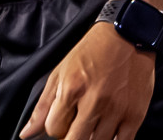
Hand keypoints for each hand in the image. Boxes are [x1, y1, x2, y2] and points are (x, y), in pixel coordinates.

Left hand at [19, 23, 154, 139]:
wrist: (127, 34)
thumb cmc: (92, 51)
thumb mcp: (61, 72)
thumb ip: (43, 105)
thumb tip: (27, 134)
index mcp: (72, 89)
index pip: (54, 129)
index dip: (56, 127)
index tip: (62, 119)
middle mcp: (94, 101)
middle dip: (71, 137)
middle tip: (76, 125)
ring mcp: (117, 110)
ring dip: (91, 138)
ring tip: (93, 124)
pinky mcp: (135, 115)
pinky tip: (108, 130)